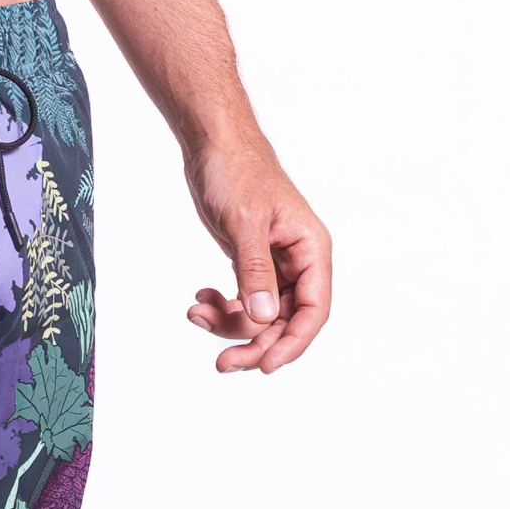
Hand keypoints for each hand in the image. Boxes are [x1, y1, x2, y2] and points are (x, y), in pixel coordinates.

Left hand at [183, 129, 331, 373]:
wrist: (213, 144)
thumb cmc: (237, 170)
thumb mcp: (244, 221)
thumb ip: (255, 270)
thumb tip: (265, 317)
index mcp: (311, 249)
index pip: (313, 310)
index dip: (293, 343)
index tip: (264, 365)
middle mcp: (298, 261)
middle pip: (285, 321)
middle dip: (254, 342)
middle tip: (223, 363)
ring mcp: (274, 264)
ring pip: (261, 315)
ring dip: (230, 324)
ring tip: (196, 313)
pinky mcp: (252, 263)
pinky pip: (243, 299)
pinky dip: (221, 307)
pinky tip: (200, 300)